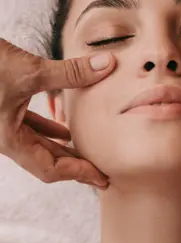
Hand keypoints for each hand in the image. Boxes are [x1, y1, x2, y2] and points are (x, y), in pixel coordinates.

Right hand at [0, 38, 115, 188]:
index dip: (80, 174)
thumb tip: (107, 64)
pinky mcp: (7, 111)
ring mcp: (6, 126)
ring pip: (41, 146)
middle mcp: (8, 138)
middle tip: (102, 172)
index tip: (103, 177)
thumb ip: (70, 72)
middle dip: (77, 168)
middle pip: (48, 162)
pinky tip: (66, 129)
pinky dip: (52, 131)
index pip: (51, 169)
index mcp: (10, 139)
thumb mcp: (30, 70)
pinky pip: (33, 129)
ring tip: (89, 153)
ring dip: (66, 150)